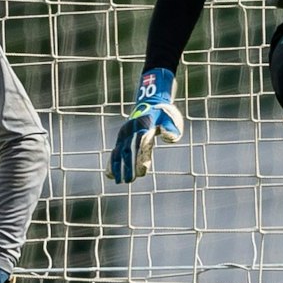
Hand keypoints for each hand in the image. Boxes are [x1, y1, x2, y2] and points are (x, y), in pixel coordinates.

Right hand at [108, 68, 184, 182]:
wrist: (150, 101)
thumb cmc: (163, 113)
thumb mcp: (171, 117)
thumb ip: (172, 128)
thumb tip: (170, 139)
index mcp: (143, 126)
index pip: (141, 144)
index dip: (140, 158)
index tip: (142, 171)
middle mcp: (131, 130)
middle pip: (127, 150)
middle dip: (127, 166)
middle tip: (129, 181)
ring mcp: (124, 134)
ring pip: (118, 151)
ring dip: (118, 166)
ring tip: (119, 181)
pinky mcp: (121, 138)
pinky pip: (114, 151)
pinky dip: (111, 162)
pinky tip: (110, 175)